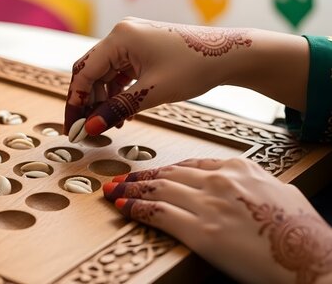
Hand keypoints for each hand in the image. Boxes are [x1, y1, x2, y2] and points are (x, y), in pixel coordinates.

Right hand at [64, 17, 307, 136]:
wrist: (230, 55)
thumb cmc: (195, 67)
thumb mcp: (153, 92)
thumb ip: (117, 109)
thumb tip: (91, 128)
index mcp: (120, 37)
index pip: (84, 71)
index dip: (77, 101)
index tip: (74, 127)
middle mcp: (121, 34)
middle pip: (90, 71)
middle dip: (85, 101)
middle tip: (83, 128)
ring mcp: (131, 40)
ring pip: (104, 74)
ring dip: (102, 99)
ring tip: (107, 125)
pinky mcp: (140, 49)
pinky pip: (119, 73)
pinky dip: (116, 92)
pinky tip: (121, 113)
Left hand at [103, 158, 331, 283]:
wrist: (310, 259)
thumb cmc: (301, 231)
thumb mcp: (279, 192)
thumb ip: (252, 183)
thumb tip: (242, 183)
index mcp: (238, 169)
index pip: (189, 166)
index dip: (163, 170)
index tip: (148, 173)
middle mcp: (219, 181)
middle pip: (167, 175)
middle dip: (139, 177)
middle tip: (119, 179)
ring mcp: (208, 205)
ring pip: (157, 190)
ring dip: (130, 190)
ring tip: (113, 191)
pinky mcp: (201, 231)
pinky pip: (158, 214)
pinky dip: (136, 209)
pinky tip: (123, 208)